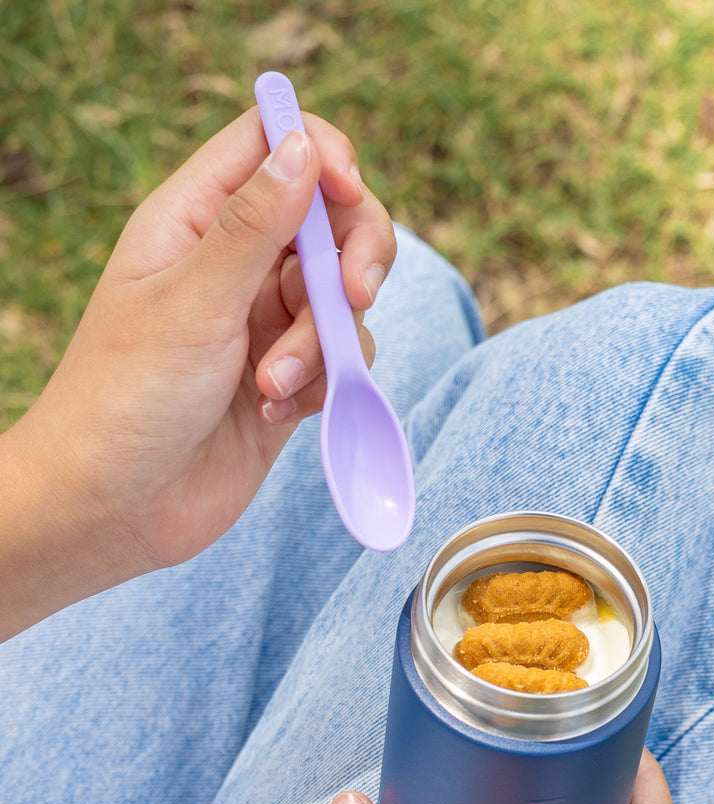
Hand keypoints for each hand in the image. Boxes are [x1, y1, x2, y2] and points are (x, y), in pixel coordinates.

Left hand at [4, 107, 394, 595]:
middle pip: (330, 218)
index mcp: (195, 220)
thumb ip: (256, 224)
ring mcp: (264, 324)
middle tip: (352, 296)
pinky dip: (323, 387)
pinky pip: (341, 361)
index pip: (272, 143)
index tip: (347, 192)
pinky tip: (276, 414)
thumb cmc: (127, 398)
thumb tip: (305, 145)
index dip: (321, 152)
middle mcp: (234, 264)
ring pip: (342, 299)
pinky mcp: (288, 381)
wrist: (117, 507)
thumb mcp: (193, 301)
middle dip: (354, 255)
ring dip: (324, 344)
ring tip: (273, 387)